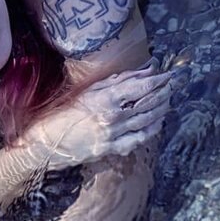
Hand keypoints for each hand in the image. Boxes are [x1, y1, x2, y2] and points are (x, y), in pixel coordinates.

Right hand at [20, 62, 171, 168]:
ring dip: (161, 109)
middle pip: (147, 104)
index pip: (140, 87)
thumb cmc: (64, 113)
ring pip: (147, 121)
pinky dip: (151, 130)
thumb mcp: (88, 91)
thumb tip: (144, 71)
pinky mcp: (112, 150)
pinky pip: (139, 139)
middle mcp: (113, 118)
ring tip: (168, 100)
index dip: (158, 81)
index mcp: (105, 99)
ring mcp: (114, 136)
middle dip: (163, 93)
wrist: (47, 143)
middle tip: (172, 85)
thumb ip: (117, 81)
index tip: (168, 74)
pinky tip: (157, 123)